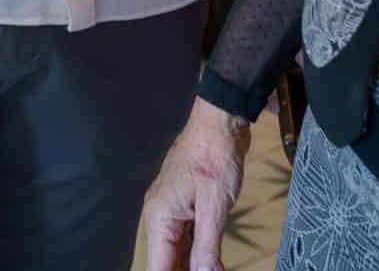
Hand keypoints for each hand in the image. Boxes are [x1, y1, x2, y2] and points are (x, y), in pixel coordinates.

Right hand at [143, 100, 250, 270]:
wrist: (220, 122)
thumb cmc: (215, 157)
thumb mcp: (215, 206)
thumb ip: (207, 246)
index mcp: (160, 216)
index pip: (158, 266)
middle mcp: (160, 215)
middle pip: (165, 260)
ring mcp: (172, 210)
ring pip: (176, 251)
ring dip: (191, 267)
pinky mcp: (186, 206)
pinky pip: (188, 239)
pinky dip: (199, 254)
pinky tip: (213, 266)